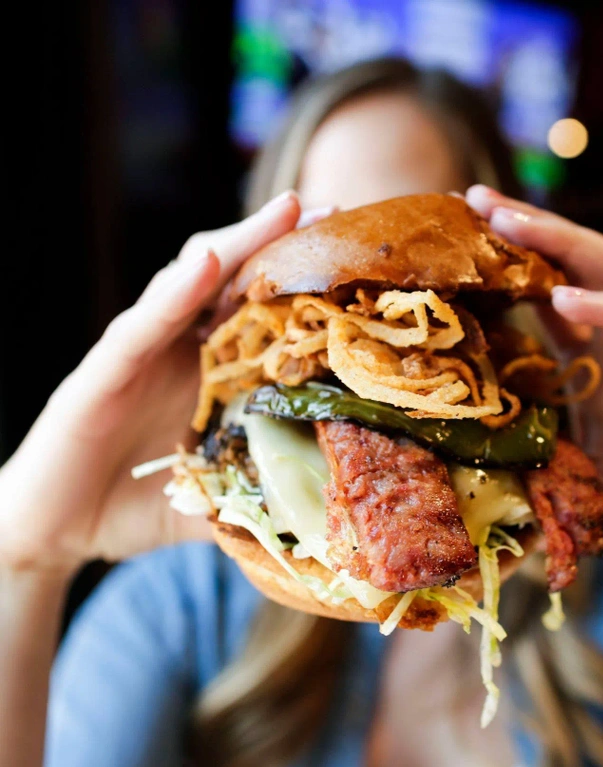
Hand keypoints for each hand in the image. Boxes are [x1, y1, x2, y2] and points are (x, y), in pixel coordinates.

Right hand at [0, 191, 303, 574]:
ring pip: (187, 283)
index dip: (302, 280)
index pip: (260, 310)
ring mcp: (138, 354)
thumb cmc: (139, 508)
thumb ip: (267, 486)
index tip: (354, 254)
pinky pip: (140, 327)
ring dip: (236, 243)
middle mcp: (177, 349)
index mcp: (209, 369)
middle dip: (278, 240)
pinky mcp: (100, 373)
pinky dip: (174, 294)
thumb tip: (331, 500)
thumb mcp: (222, 492)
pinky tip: (207, 263)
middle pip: (232, 279)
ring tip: (284, 211)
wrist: (59, 533)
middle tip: (330, 208)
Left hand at [467, 185, 602, 588]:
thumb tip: (456, 477)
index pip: (542, 302)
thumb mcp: (575, 487)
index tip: (452, 244)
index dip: (503, 270)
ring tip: (510, 223)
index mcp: (594, 369)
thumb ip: (528, 468)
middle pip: (575, 268)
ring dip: (565, 244)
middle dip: (527, 231)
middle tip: (474, 201)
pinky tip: (570, 298)